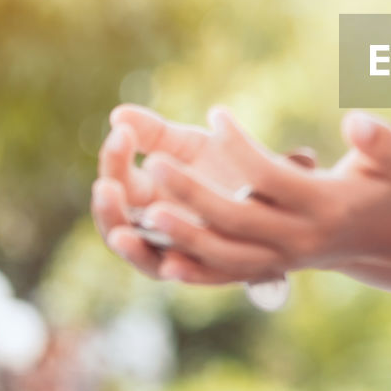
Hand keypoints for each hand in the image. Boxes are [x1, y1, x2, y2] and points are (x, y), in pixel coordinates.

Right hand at [92, 104, 286, 281]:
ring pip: (146, 259)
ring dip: (131, 246)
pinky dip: (177, 272)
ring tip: (129, 230)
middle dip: (108, 208)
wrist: (284, 195)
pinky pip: (191, 277)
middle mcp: (158, 229)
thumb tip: (118, 114)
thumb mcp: (192, 146)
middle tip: (106, 186)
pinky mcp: (215, 268)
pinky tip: (170, 265)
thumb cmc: (230, 167)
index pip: (116, 182)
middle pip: (118, 225)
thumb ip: (157, 132)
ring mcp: (184, 252)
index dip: (114, 160)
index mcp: (148, 196)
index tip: (122, 133)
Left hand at [93, 105, 390, 283]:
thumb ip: (380, 138)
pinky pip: (226, 276)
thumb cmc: (387, 182)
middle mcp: (301, 238)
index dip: (239, 145)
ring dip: (183, 235)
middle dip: (192, 192)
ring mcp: (283, 259)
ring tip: (144, 210)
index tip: (215, 113)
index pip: (271, 176)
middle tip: (153, 164)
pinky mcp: (271, 269)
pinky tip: (160, 258)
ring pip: (225, 254)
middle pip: (237, 218)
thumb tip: (356, 122)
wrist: (387, 233)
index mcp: (325, 205)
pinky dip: (194, 271)